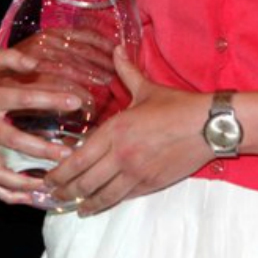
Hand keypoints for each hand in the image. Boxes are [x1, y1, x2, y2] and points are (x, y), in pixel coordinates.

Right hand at [0, 48, 84, 205]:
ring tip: (53, 183)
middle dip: (43, 151)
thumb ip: (10, 58)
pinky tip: (32, 198)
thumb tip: (36, 64)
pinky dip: (9, 196)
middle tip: (69, 155)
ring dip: (25, 183)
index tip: (75, 102)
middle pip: (13, 142)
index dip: (49, 99)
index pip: (21, 98)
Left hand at [42, 47, 212, 215]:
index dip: (60, 172)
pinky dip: (107, 203)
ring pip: (102, 194)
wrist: (209, 126)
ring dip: (84, 202)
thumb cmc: (178, 106)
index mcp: (115, 130)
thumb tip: (116, 50)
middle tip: (52, 195)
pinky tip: (98, 206)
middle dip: (65, 190)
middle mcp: (121, 155)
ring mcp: (136, 173)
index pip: (78, 158)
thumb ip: (126, 72)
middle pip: (85, 180)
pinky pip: (123, 197)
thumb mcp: (147, 89)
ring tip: (72, 207)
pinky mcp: (151, 184)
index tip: (47, 177)